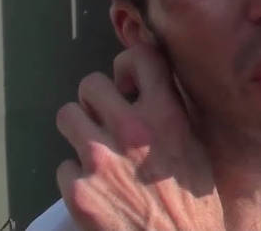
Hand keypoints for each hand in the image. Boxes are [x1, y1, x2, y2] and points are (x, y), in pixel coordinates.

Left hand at [56, 45, 223, 229]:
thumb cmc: (195, 205)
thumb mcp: (197, 149)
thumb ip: (174, 115)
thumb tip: (154, 90)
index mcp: (167, 116)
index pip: (142, 55)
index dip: (129, 64)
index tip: (129, 83)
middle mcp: (131, 130)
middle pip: (90, 84)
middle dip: (96, 100)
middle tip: (105, 118)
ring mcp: (99, 159)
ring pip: (66, 116)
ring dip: (80, 130)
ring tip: (95, 149)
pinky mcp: (77, 190)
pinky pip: (63, 166)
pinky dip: (77, 177)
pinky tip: (98, 190)